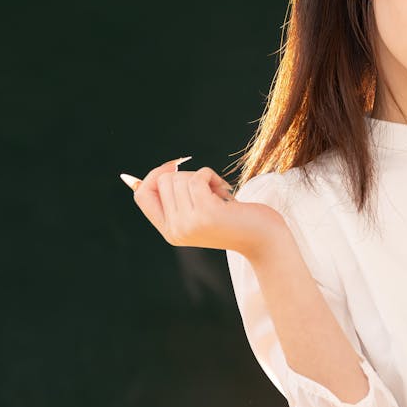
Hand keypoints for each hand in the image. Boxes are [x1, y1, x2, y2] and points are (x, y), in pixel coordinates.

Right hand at [121, 157, 284, 258]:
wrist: (264, 240)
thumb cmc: (235, 220)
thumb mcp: (200, 213)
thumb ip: (178, 199)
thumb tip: (156, 171)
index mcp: (170, 232)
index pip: (142, 196)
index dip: (153, 175)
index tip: (173, 166)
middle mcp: (175, 230)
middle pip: (163, 181)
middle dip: (187, 176)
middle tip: (209, 191)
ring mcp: (189, 223)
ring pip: (179, 177)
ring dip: (202, 177)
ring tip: (219, 194)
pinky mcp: (206, 213)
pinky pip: (197, 177)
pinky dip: (211, 175)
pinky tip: (225, 191)